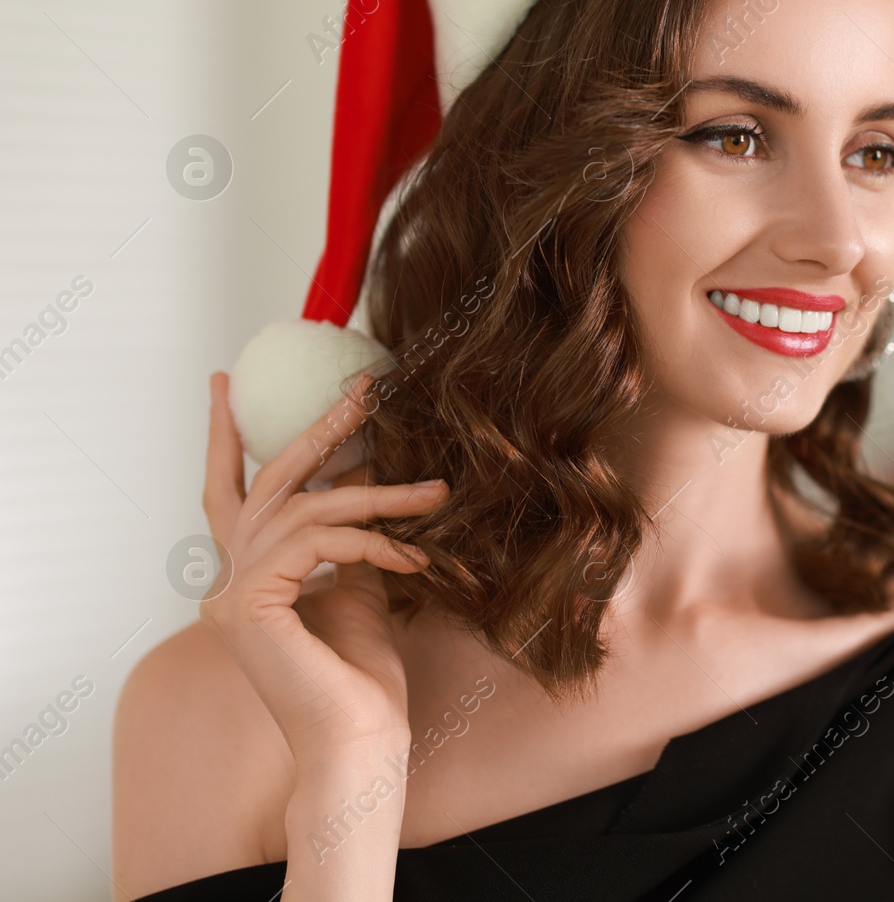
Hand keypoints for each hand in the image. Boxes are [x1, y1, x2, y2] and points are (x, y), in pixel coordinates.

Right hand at [199, 371, 447, 764]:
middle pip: (268, 483)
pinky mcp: (249, 605)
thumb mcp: (361, 586)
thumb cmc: (363, 677)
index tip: (225, 383)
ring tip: (436, 493)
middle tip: (363, 388)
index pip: (231, 493)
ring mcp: (231, 594)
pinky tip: (414, 554)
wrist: (360, 741)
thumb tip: (364, 478)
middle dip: (318, 429)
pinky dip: (371, 539)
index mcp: (249, 578)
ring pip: (306, 508)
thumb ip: (350, 537)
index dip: (227, 439)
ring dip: (379, 494)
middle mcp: (228, 582)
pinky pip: (317, 542)